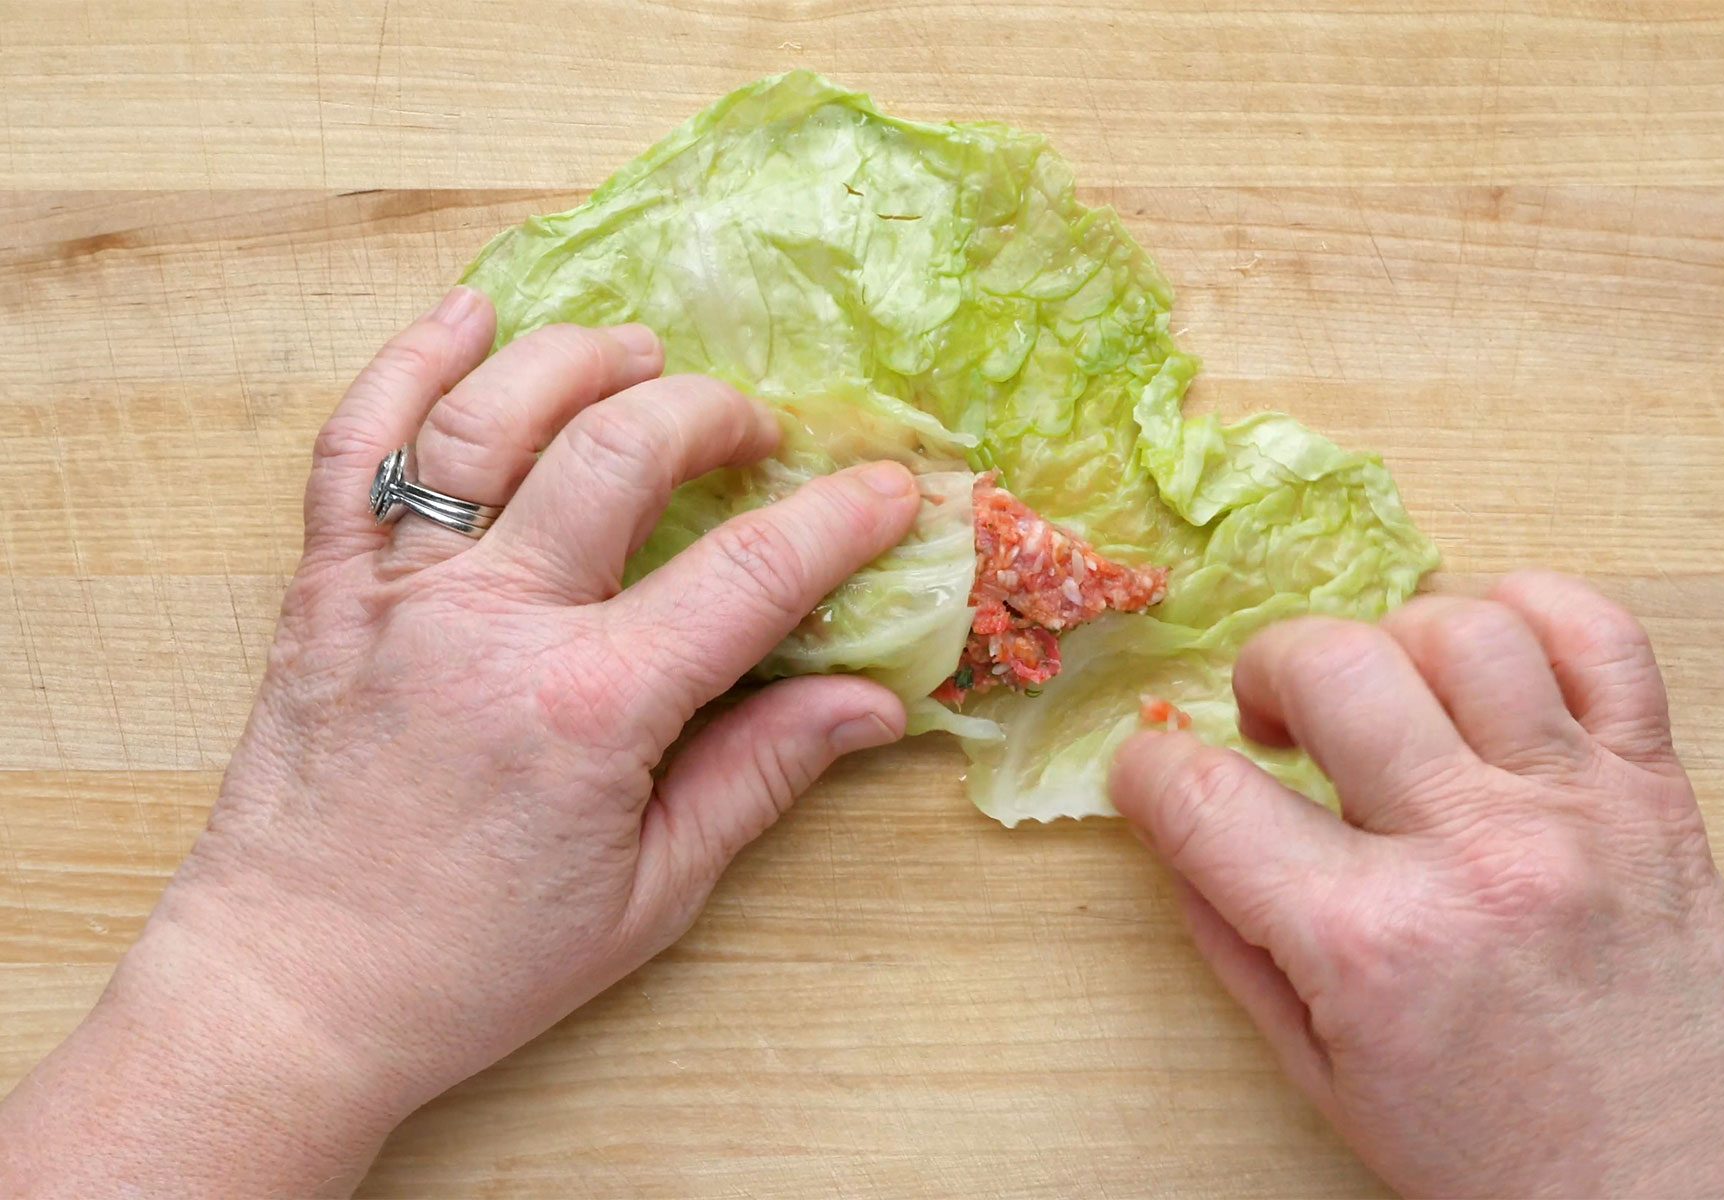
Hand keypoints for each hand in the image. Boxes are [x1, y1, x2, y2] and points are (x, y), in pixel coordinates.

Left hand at [0, 289, 920, 1195]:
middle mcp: (491, 622)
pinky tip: (466, 316)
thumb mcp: (651, 893)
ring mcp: (396, 592)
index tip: (892, 489)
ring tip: (641, 353)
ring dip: (578, 360)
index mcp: (590, 707)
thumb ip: (760, 775)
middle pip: (619, 450)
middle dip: (713, 414)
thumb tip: (874, 703)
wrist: (291, 990)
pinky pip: (354, 447)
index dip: (840, 520)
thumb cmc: (476, 962)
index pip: (749, 574)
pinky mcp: (326, 589)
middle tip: (758, 432)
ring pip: (487, 417)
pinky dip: (407, 365)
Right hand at [1112, 573, 1723, 1197]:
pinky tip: (1489, 659)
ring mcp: (1573, 807)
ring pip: (1460, 629)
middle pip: (1328, 666)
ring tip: (1386, 698)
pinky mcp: (1652, 788)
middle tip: (1272, 723)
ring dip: (1390, 644)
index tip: (1153, 773)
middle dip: (1263, 672)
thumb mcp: (1318, 1072)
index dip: (1147, 768)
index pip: (1200, 795)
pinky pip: (1601, 635)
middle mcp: (1471, 852)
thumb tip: (1175, 831)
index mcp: (1368, 942)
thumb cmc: (1497, 1149)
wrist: (1673, 1191)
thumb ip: (1231, 941)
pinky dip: (1532, 612)